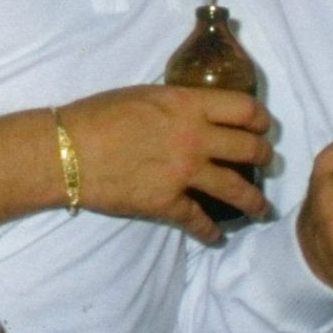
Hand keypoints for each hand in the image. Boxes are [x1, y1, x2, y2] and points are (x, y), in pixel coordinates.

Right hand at [60, 84, 273, 242]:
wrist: (67, 150)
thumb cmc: (97, 115)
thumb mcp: (144, 95)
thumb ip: (177, 105)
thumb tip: (194, 113)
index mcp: (188, 105)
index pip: (245, 110)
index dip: (261, 120)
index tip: (263, 127)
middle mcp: (195, 138)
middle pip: (250, 148)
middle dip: (265, 157)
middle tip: (266, 162)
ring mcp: (183, 172)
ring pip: (237, 189)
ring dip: (255, 201)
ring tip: (262, 209)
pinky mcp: (167, 203)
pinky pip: (200, 221)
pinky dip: (211, 232)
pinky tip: (216, 236)